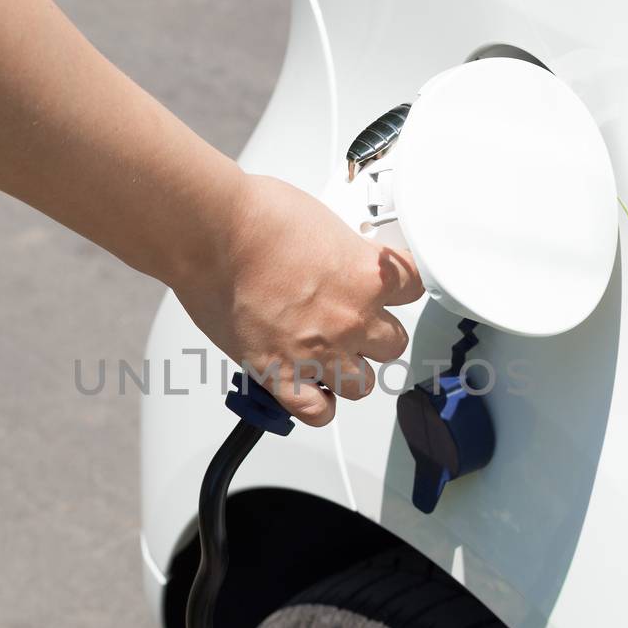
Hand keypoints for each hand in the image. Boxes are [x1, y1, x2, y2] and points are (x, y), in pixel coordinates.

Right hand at [173, 174, 423, 425]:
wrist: (211, 233)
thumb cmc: (256, 216)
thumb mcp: (323, 222)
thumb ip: (342, 254)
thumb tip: (340, 263)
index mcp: (367, 276)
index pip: (415, 290)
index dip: (398, 291)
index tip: (386, 291)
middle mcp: (351, 319)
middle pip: (393, 344)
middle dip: (373, 335)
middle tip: (350, 324)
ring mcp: (319, 352)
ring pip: (362, 385)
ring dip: (347, 372)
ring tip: (327, 357)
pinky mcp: (281, 375)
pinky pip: (318, 412)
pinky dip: (316, 405)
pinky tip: (308, 388)